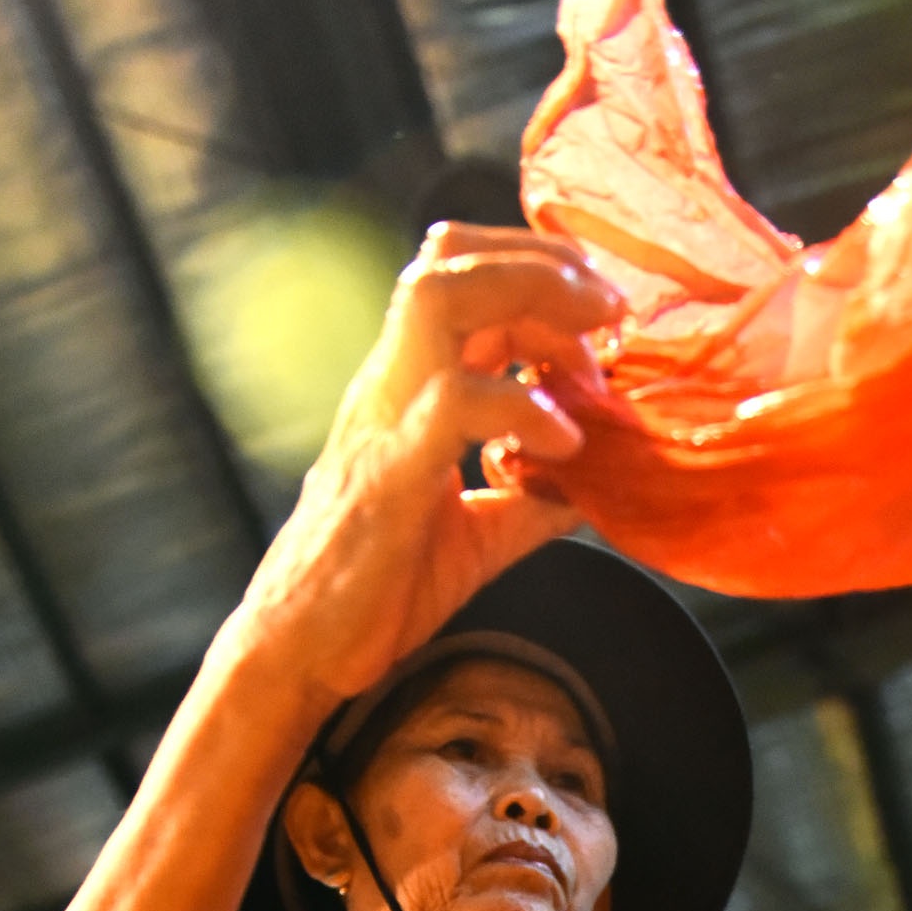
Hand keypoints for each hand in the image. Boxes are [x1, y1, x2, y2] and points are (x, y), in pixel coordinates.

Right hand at [236, 223, 623, 710]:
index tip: (600, 314)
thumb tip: (597, 488)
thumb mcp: (474, 538)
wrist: (301, 650)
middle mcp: (390, 385)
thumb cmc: (374, 592)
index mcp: (407, 390)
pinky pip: (454, 404)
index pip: (462, 279)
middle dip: (540, 263)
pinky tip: (563, 443)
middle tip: (610, 309)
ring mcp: (384, 421)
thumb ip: (531, 502)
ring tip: (591, 353)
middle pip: (451, 260)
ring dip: (529, 301)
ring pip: (439, 299)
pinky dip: (520, 407)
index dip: (535, 273)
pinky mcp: (389, 476)